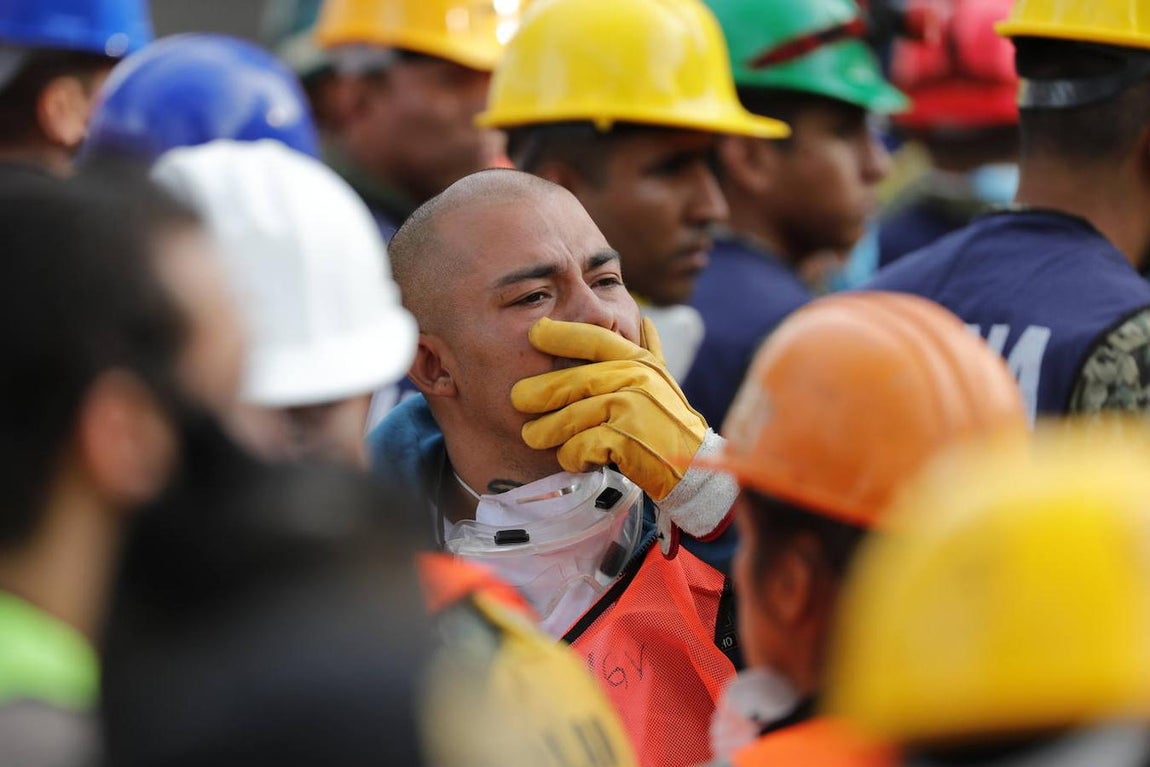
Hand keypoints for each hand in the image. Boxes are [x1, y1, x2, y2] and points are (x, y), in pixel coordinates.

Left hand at [510, 317, 705, 501]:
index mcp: (639, 362)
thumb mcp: (662, 381)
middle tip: (516, 398)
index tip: (536, 332)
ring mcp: (632, 410)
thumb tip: (645, 318)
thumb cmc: (669, 422)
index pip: (596, 340)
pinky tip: (575, 460)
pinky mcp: (627, 442)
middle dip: (539, 391)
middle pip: (574, 381)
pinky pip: (581, 447)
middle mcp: (636, 381)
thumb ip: (650, 349)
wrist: (693, 466)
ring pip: (571, 417)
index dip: (563, 334)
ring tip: (534, 437)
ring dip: (548, 431)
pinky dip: (572, 457)